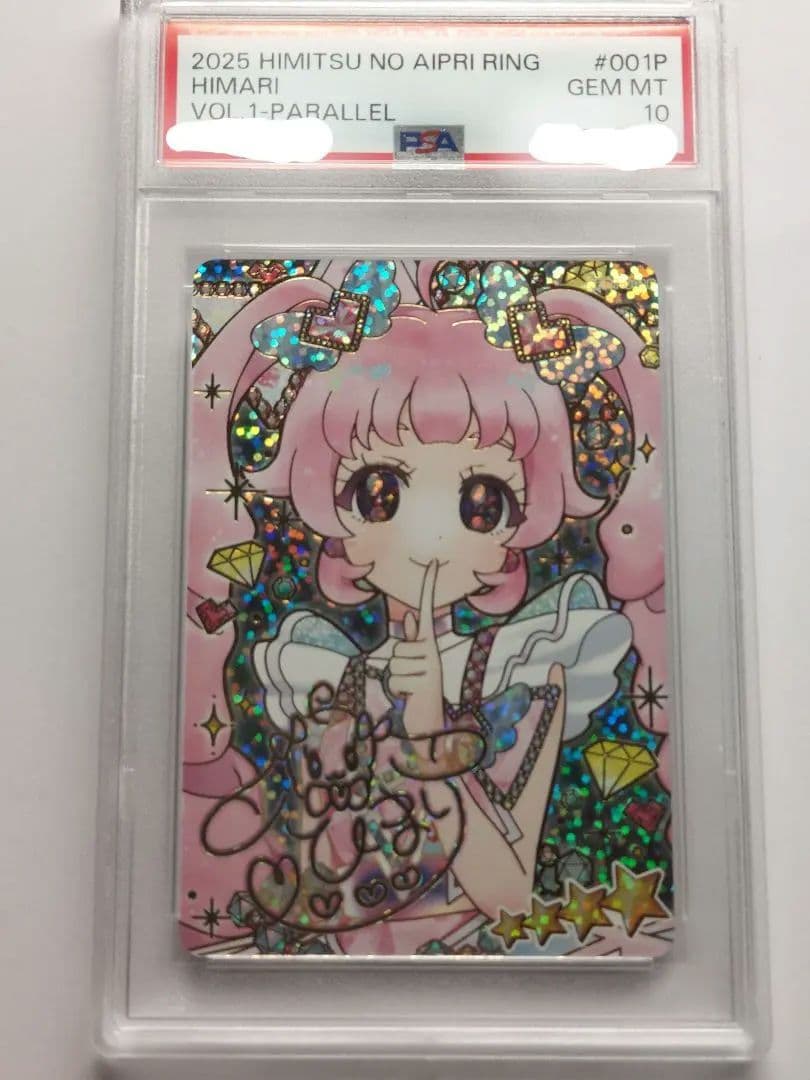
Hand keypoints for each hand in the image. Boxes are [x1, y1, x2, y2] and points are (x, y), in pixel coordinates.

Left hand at [388, 560, 443, 736]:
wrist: (430, 723)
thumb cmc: (419, 688)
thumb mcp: (416, 662)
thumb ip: (413, 639)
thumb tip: (407, 615)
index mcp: (429, 644)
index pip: (427, 610)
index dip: (428, 587)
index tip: (434, 561)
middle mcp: (432, 652)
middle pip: (396, 647)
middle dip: (395, 666)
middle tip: (408, 679)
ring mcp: (430, 667)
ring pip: (394, 663)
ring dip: (395, 680)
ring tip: (409, 688)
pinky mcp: (425, 683)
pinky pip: (395, 679)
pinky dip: (397, 691)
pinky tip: (409, 697)